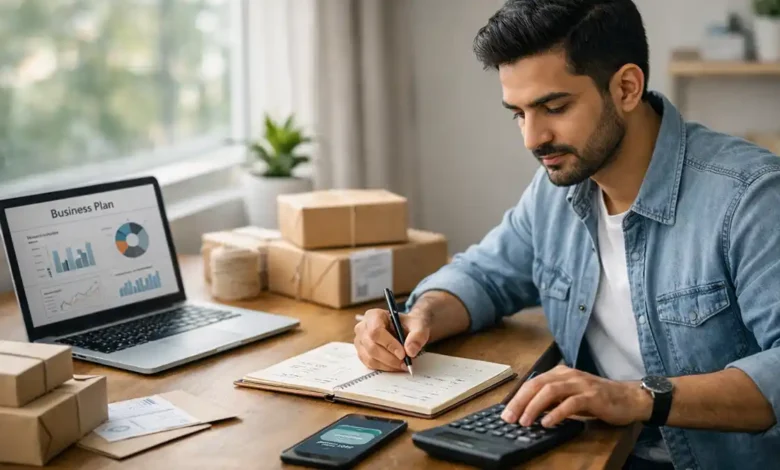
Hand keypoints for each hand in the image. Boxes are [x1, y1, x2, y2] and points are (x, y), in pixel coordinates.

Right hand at [354, 308, 430, 371]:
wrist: (406, 330)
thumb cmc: (409, 325)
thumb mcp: (419, 326)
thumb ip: (418, 335)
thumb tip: (410, 351)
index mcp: (374, 315)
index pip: (376, 331)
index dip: (389, 344)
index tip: (403, 354)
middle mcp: (362, 328)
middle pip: (372, 347)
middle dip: (390, 358)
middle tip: (405, 362)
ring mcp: (360, 341)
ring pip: (370, 358)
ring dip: (388, 365)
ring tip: (402, 364)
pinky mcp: (362, 353)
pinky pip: (370, 365)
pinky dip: (385, 367)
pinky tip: (395, 365)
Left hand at [500, 365, 652, 427]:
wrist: (629, 398)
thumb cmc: (597, 399)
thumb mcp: (570, 397)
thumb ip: (552, 400)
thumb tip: (528, 411)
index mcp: (560, 373)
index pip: (532, 383)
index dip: (517, 398)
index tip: (505, 413)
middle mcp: (568, 375)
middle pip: (537, 385)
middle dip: (520, 402)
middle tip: (509, 418)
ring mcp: (581, 384)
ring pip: (551, 391)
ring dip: (534, 407)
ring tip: (525, 421)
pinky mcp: (593, 396)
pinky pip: (571, 403)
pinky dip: (557, 413)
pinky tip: (547, 423)